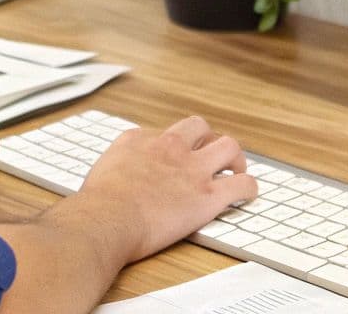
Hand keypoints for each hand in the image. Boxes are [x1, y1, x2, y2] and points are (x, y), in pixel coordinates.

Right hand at [76, 116, 256, 261]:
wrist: (107, 219)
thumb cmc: (98, 204)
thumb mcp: (100, 170)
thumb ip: (114, 167)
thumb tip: (111, 178)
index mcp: (140, 140)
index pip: (164, 133)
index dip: (171, 148)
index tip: (171, 160)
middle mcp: (169, 147)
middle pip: (199, 127)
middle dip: (207, 139)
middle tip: (209, 155)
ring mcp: (192, 169)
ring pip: (228, 146)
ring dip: (235, 157)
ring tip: (236, 169)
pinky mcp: (208, 196)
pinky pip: (241, 184)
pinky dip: (249, 187)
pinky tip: (248, 193)